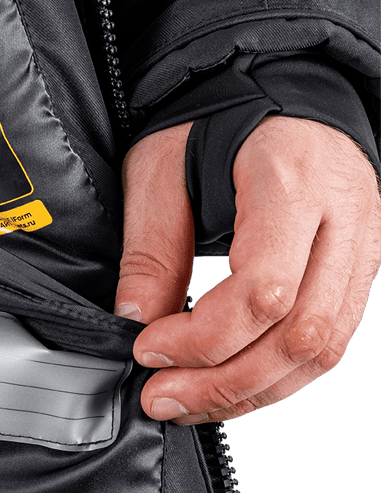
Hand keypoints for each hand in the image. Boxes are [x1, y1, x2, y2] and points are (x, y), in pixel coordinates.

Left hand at [115, 116, 380, 422]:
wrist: (278, 90)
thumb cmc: (218, 121)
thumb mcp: (162, 168)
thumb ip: (151, 248)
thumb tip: (135, 322)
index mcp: (294, 179)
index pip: (265, 290)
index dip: (203, 338)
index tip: (149, 348)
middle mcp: (345, 216)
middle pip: (301, 334)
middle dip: (225, 383)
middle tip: (162, 397)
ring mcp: (363, 248)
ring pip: (321, 351)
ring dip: (249, 392)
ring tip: (187, 401)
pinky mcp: (358, 272)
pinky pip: (326, 344)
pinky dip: (273, 378)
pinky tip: (225, 385)